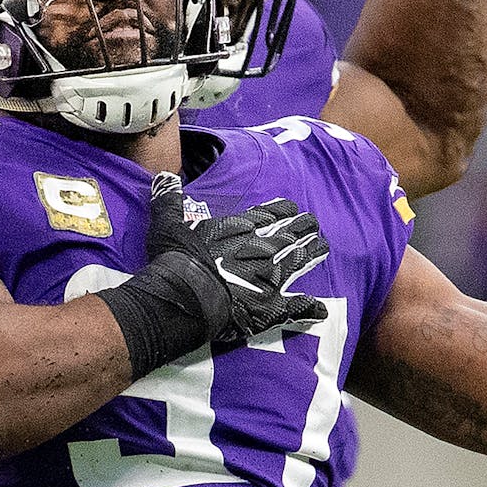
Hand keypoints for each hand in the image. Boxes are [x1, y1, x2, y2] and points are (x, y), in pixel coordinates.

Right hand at [146, 172, 327, 340]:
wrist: (185, 294)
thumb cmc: (176, 258)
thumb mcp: (167, 222)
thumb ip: (169, 199)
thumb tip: (163, 176)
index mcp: (241, 228)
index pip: (270, 214)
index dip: (283, 211)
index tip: (292, 209)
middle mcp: (262, 248)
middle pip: (290, 234)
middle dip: (303, 229)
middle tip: (313, 225)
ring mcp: (270, 277)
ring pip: (300, 260)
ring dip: (312, 253)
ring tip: (323, 247)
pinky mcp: (271, 306)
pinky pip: (296, 307)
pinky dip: (309, 309)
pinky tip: (320, 310)